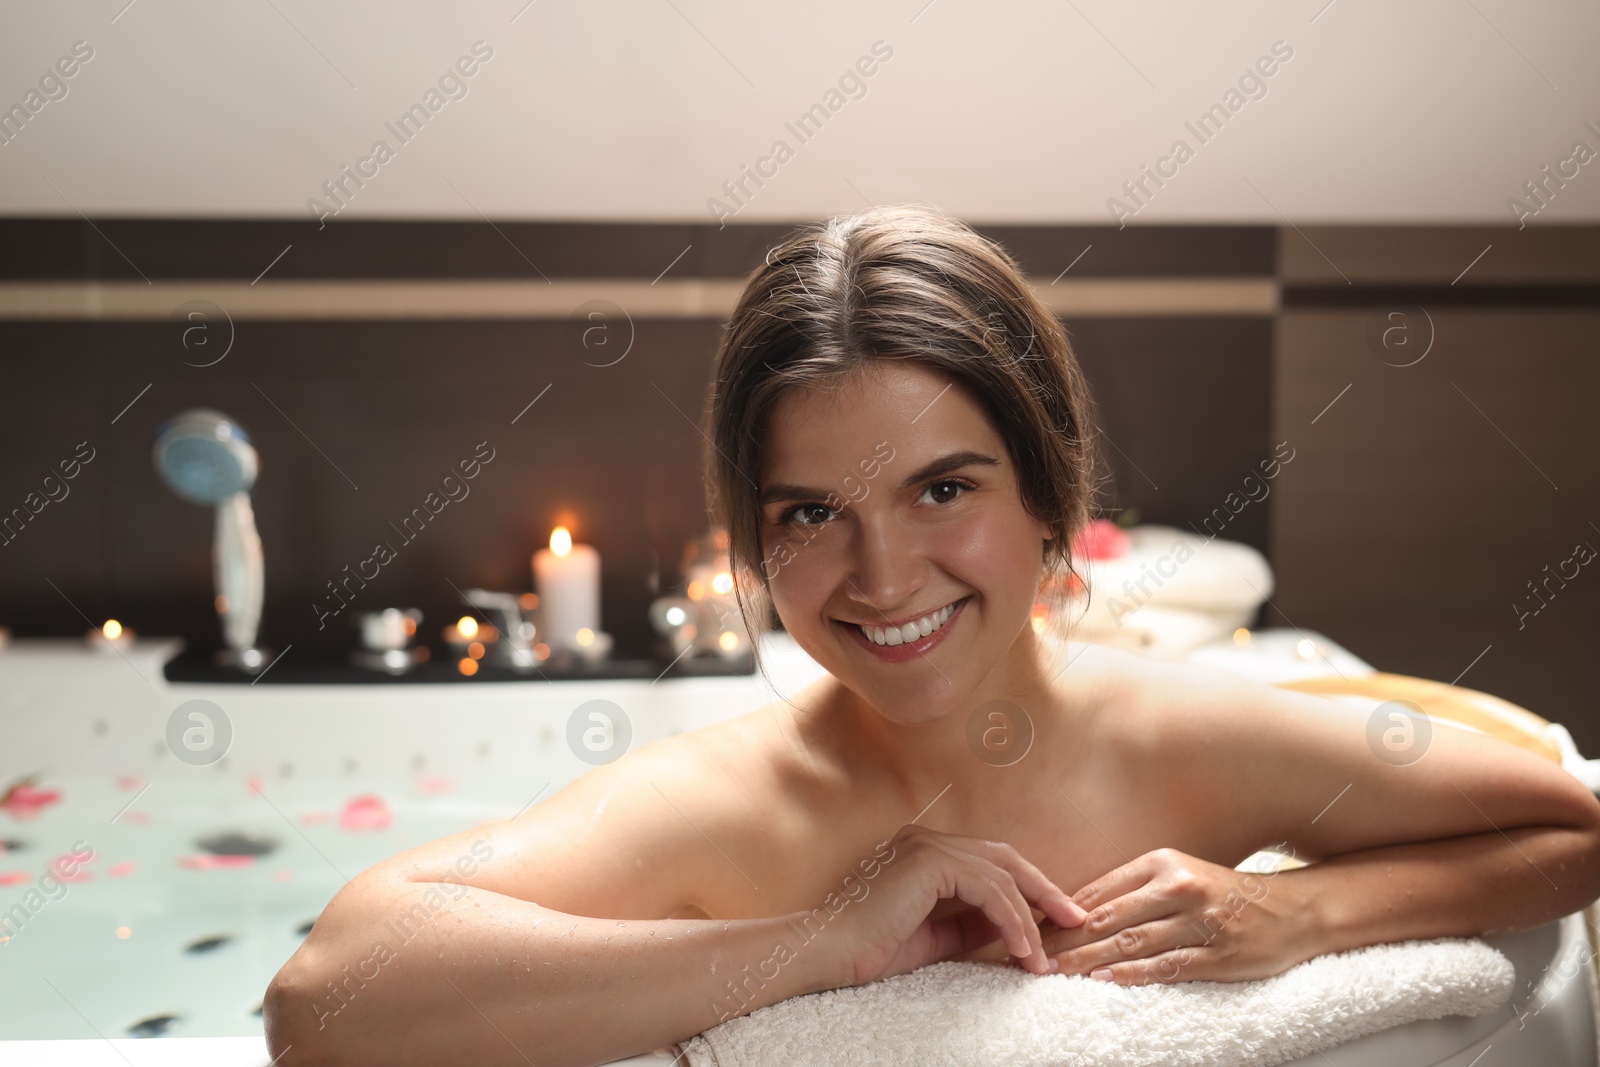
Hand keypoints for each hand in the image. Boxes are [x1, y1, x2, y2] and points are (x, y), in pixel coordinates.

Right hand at [831, 824, 1088, 986]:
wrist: (827, 951)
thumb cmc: (869, 947)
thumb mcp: (933, 937)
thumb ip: (969, 925)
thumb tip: (1011, 926)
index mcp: (925, 851)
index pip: (991, 863)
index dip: (1029, 889)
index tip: (1056, 920)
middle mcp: (928, 838)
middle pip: (1005, 859)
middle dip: (1044, 891)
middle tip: (1074, 920)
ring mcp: (927, 844)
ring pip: (1001, 876)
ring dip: (1029, 918)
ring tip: (1041, 957)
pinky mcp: (929, 861)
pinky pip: (988, 889)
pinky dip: (1011, 920)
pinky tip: (1021, 949)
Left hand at [1038, 847, 1317, 984]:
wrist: (1294, 910)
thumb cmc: (1225, 894)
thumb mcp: (1178, 876)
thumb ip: (1132, 891)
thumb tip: (1074, 911)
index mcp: (1162, 862)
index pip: (1098, 890)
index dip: (1059, 912)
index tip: (1028, 927)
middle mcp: (1178, 886)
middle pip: (1107, 917)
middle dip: (1063, 939)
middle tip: (1030, 955)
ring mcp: (1199, 921)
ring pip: (1131, 942)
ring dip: (1088, 960)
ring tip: (1055, 971)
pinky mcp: (1217, 954)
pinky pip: (1167, 965)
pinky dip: (1132, 974)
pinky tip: (1104, 980)